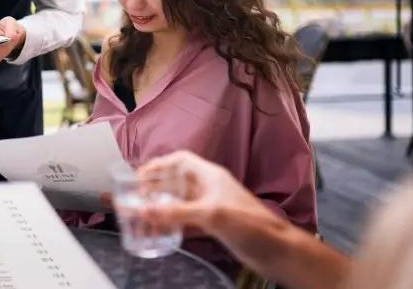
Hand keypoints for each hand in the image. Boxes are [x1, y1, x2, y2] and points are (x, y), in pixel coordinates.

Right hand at [135, 151, 290, 273]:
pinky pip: (186, 220)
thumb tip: (145, 210)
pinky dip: (172, 223)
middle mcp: (209, 188)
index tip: (139, 174)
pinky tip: (161, 230)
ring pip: (179, 202)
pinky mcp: (214, 225)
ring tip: (142, 215)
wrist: (278, 251)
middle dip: (154, 188)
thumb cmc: (254, 225)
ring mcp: (211, 206)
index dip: (158, 165)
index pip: (179, 161)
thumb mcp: (211, 214)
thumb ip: (177, 212)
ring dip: (161, 207)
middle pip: (175, 182)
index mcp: (210, 176)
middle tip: (134, 197)